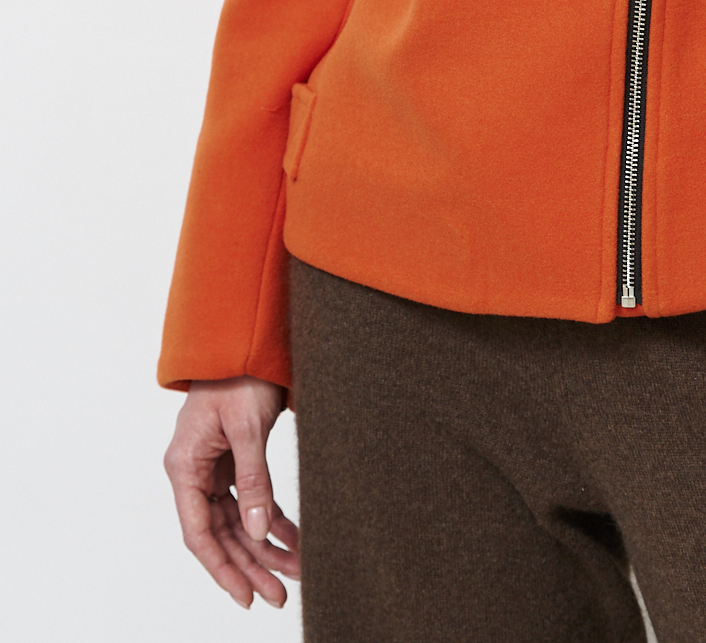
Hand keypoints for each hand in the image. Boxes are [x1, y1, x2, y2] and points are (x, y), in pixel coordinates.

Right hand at [164, 376, 299, 608]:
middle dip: (250, 565)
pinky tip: (293, 539)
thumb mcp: (247, 427)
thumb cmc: (239, 373)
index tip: (246, 596)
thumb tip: (256, 533)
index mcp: (185, 467)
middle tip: (279, 595)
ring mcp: (213, 466)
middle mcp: (194, 472)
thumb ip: (252, 480)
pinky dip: (271, 519)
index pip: (200, 533)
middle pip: (222, 533)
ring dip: (264, 546)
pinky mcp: (233, 458)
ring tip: (295, 572)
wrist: (246, 334)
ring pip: (238, 520)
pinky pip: (250, 499)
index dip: (222, 568)